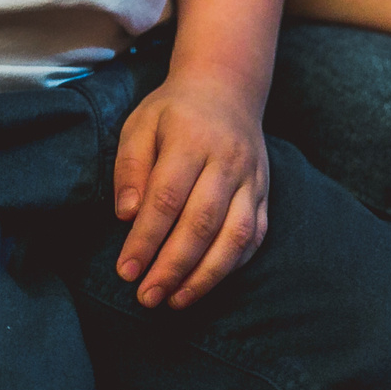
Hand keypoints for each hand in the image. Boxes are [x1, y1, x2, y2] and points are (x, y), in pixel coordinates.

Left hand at [112, 73, 269, 309]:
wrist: (227, 88)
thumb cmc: (174, 111)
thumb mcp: (141, 124)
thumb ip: (130, 167)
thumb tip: (127, 216)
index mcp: (191, 139)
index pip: (167, 198)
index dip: (146, 239)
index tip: (126, 271)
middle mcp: (227, 161)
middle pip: (201, 223)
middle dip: (173, 267)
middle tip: (147, 297)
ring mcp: (251, 179)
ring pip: (234, 236)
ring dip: (205, 275)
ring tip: (176, 301)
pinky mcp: (264, 193)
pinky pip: (254, 236)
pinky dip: (232, 265)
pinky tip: (207, 282)